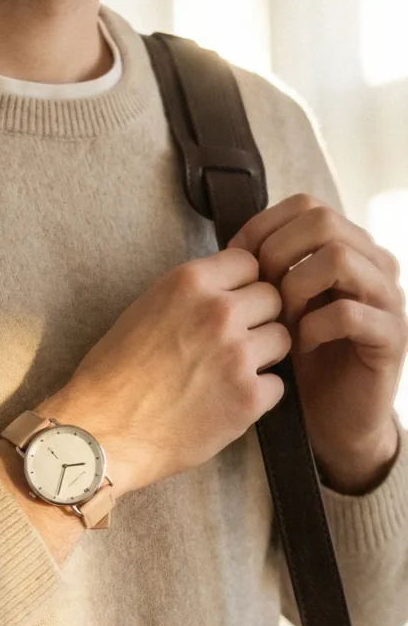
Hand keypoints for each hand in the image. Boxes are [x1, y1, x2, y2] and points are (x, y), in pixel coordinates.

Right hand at [36, 248, 290, 496]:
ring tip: (230, 373)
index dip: (241, 285)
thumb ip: (189, 296)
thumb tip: (224, 291)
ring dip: (263, 355)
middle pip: (272, 298)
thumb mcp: (143, 311)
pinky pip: (277, 385)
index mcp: (189, 283)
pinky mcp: (249, 398)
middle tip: (232, 343)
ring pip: (282, 339)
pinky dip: (259, 395)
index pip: (248, 262)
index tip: (231, 304)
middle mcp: (219, 312)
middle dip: (257, 318)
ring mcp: (238, 356)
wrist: (102, 434)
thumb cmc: (111, 377)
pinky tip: (229, 402)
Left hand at [229, 194, 407, 492]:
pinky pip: (349, 313)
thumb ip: (269, 273)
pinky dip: (314, 327)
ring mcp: (387, 297)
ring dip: (296, 288)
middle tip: (258, 293)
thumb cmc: (301, 362)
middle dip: (278, 254)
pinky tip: (300, 346)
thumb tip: (235, 247)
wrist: (333, 419)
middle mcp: (373, 263)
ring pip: (339, 259)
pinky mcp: (391, 336)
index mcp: (346, 248)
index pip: (307, 206)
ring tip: (280, 321)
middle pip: (324, 221)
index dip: (264, 227)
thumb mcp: (279, 308)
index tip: (235, 262)